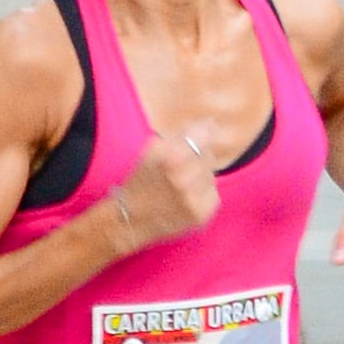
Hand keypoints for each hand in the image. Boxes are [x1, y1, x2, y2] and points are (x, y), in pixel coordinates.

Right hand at [109, 133, 218, 250]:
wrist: (131, 220)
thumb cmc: (140, 182)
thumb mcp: (152, 151)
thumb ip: (181, 135)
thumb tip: (210, 124)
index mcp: (171, 159)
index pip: (205, 135)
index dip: (207, 129)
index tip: (209, 126)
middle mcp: (185, 179)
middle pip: (208, 156)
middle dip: (198, 156)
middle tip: (180, 165)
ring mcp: (195, 199)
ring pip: (211, 175)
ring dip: (200, 176)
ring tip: (180, 184)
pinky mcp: (202, 214)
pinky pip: (213, 194)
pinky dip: (202, 193)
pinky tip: (186, 198)